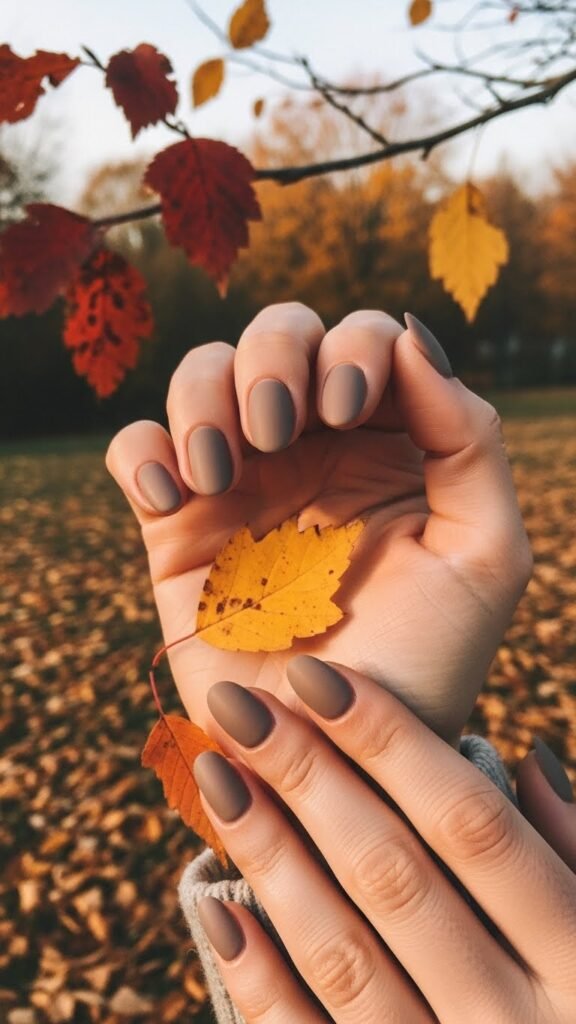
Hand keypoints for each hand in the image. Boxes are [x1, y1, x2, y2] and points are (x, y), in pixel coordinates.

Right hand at [106, 304, 531, 742]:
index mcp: (388, 442)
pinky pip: (136, 446)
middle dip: (273, 360)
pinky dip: (143, 449)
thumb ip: (468, 438)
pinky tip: (170, 495)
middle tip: (280, 428)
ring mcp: (241, 480)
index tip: (346, 411)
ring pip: (200, 372)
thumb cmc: (426, 658)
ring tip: (220, 471)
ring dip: (204, 396)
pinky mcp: (176, 523)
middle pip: (277, 334)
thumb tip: (413, 336)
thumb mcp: (485, 552)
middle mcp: (312, 447)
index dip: (352, 350)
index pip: (364, 343)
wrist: (340, 753)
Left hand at [192, 657, 575, 1022]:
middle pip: (395, 877)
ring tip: (218, 777)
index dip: (391, 743)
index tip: (315, 679)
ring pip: (344, 957)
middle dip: (309, 780)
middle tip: (239, 708)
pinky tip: (216, 905)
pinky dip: (261, 981)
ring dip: (272, 859)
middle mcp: (518, 1023)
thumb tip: (530, 756)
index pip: (473, 826)